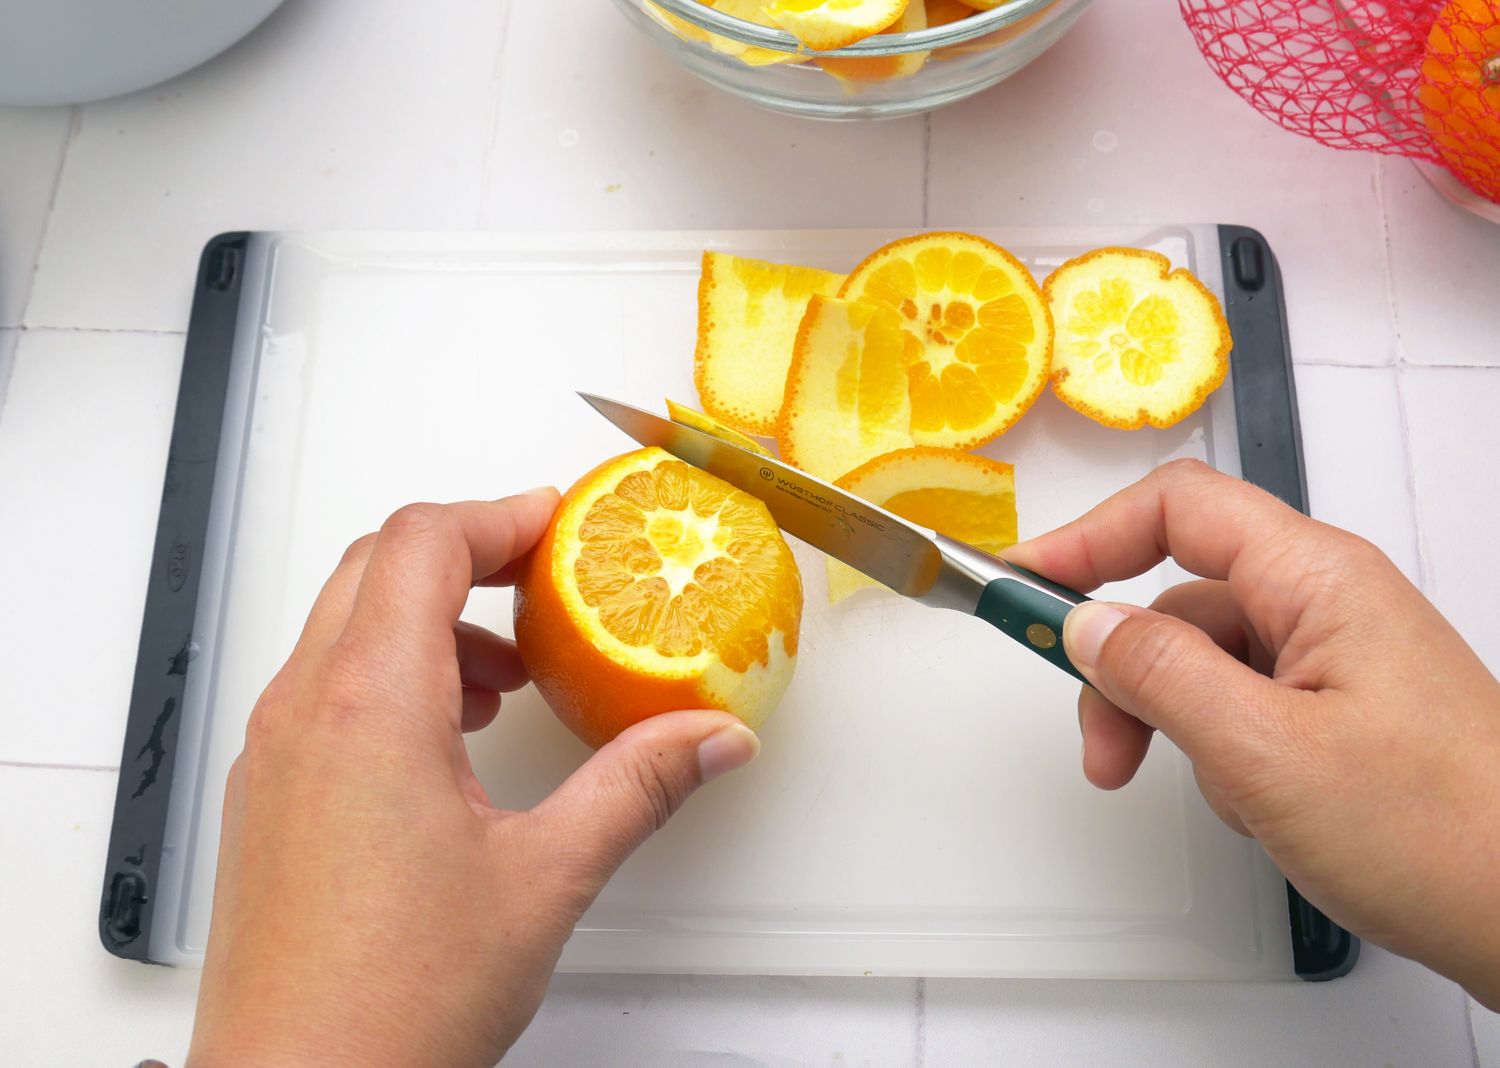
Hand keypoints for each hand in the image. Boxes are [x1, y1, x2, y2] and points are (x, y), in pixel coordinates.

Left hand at [188, 491, 760, 1066]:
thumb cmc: (392, 1001)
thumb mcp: (546, 877)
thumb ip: (638, 787)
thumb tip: (708, 739)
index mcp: (370, 704)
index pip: (424, 543)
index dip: (500, 515)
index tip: (559, 524)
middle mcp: (305, 711)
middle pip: (377, 563)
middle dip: (467, 553)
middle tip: (542, 576)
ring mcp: (276, 753)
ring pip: (345, 624)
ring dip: (431, 619)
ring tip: (508, 676)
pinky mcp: (270, 796)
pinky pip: (325, 687)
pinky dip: (392, 674)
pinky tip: (452, 741)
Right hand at [1007, 459, 1499, 1006]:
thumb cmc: (1437, 832)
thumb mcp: (1266, 752)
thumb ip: (1161, 676)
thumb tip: (1085, 623)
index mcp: (1317, 578)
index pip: (1178, 508)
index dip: (1089, 536)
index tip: (1022, 585)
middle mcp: (1326, 602)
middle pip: (1181, 597)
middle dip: (1125, 669)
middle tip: (1099, 749)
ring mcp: (1336, 659)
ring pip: (1207, 661)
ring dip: (1173, 723)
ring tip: (1199, 797)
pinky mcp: (1342, 711)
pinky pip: (1244, 705)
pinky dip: (1221, 752)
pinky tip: (1256, 809)